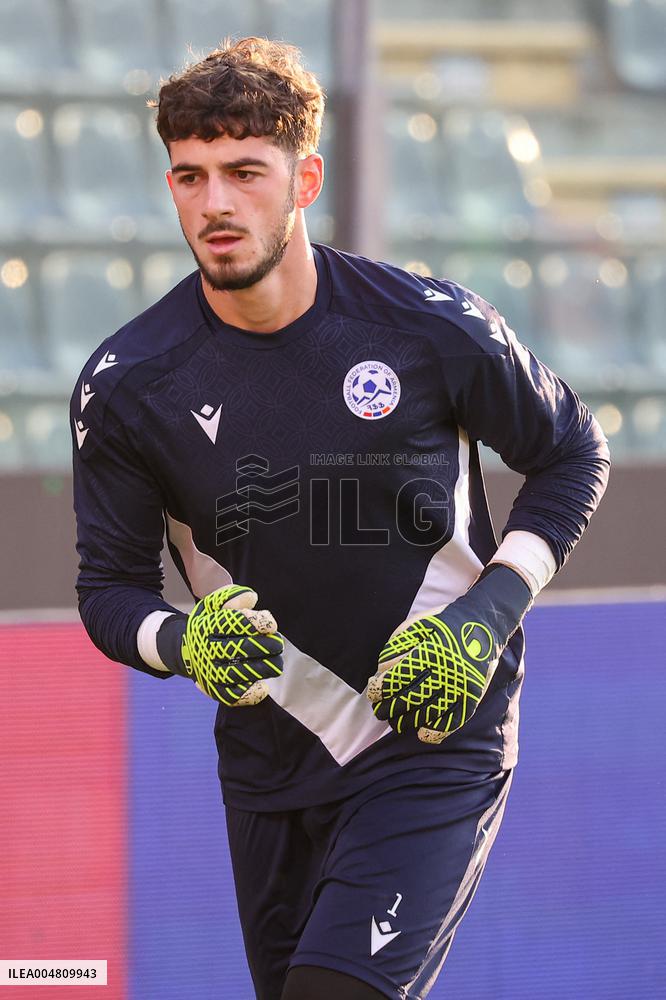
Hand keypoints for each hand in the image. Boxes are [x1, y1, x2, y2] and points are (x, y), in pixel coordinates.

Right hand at [158, 584, 283, 704]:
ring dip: (261, 670)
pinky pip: (230, 694)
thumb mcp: (214, 605)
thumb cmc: (208, 624)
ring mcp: (208, 671)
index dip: (254, 624)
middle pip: (236, 649)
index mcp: (205, 626)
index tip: (272, 626)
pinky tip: (263, 686)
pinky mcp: (212, 688)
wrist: (185, 649)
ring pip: (236, 673)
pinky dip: (248, 693)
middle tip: (279, 645)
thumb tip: (251, 597)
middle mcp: (204, 649)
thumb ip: (232, 597)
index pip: (231, 623)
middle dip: (263, 647)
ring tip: (277, 664)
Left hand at [367, 564, 531, 742]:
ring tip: (394, 722)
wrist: (485, 622)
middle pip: (413, 698)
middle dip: (390, 708)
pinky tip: (421, 733)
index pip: (400, 676)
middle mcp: (448, 670)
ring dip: (408, 722)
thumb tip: (381, 671)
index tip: (372, 693)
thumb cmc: (445, 623)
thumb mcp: (419, 625)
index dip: (382, 688)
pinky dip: (437, 730)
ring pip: (430, 712)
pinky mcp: (473, 695)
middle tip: (379, 711)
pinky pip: (454, 720)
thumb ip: (398, 646)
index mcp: (432, 651)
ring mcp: (462, 686)